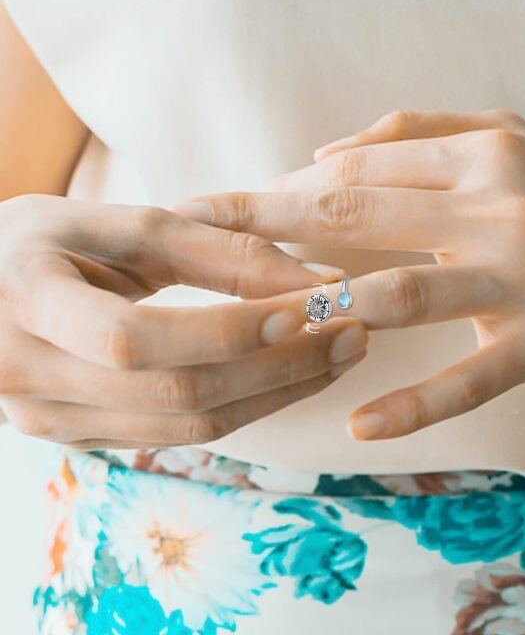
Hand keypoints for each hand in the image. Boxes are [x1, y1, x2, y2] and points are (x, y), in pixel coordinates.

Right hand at [0, 194, 366, 447]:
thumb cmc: (36, 245)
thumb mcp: (110, 224)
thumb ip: (212, 247)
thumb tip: (316, 277)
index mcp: (25, 303)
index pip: (137, 339)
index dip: (229, 329)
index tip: (309, 306)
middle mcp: (31, 380)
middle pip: (179, 394)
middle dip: (281, 368)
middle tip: (354, 334)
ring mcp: (56, 422)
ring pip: (190, 427)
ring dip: (277, 393)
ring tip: (337, 356)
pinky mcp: (83, 438)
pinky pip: (181, 433)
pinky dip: (246, 406)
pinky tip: (289, 377)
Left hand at [175, 109, 524, 440]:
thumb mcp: (508, 139)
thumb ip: (418, 135)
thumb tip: (325, 153)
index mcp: (483, 157)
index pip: (357, 172)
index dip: (285, 190)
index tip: (230, 211)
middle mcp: (498, 210)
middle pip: (357, 217)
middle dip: (264, 226)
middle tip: (194, 235)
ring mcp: (520, 282)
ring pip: (401, 293)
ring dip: (318, 310)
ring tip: (251, 327)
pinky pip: (465, 380)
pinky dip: (409, 405)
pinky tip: (356, 426)